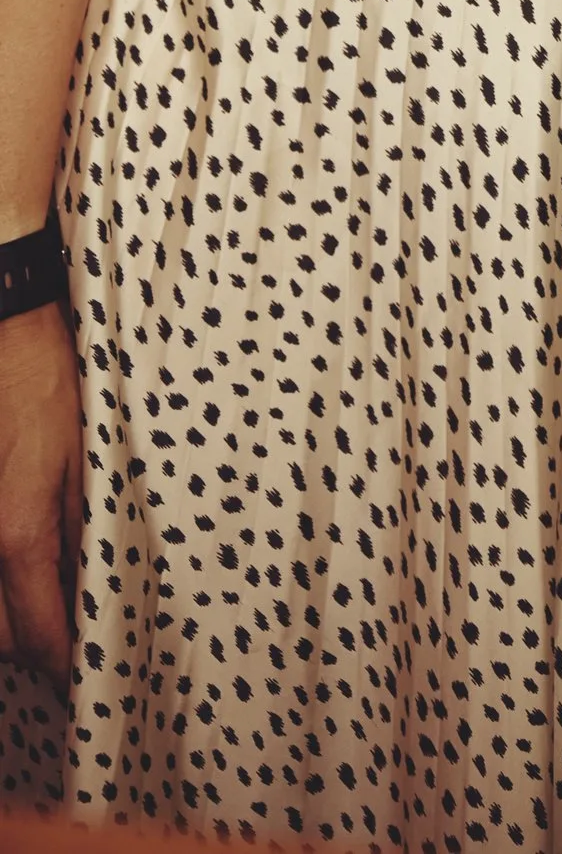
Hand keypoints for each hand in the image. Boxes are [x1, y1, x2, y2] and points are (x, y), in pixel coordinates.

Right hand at [0, 302, 80, 683]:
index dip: (69, 666)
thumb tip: (103, 588)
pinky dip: (2, 587)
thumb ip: (87, 533)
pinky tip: (24, 570)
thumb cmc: (50, 386)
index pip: (41, 636)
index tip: (94, 677)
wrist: (5, 334)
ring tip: (55, 599)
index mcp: (19, 534)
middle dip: (40, 647)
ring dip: (14, 619)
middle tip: (82, 636)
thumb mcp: (86, 461)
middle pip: (3, 638)